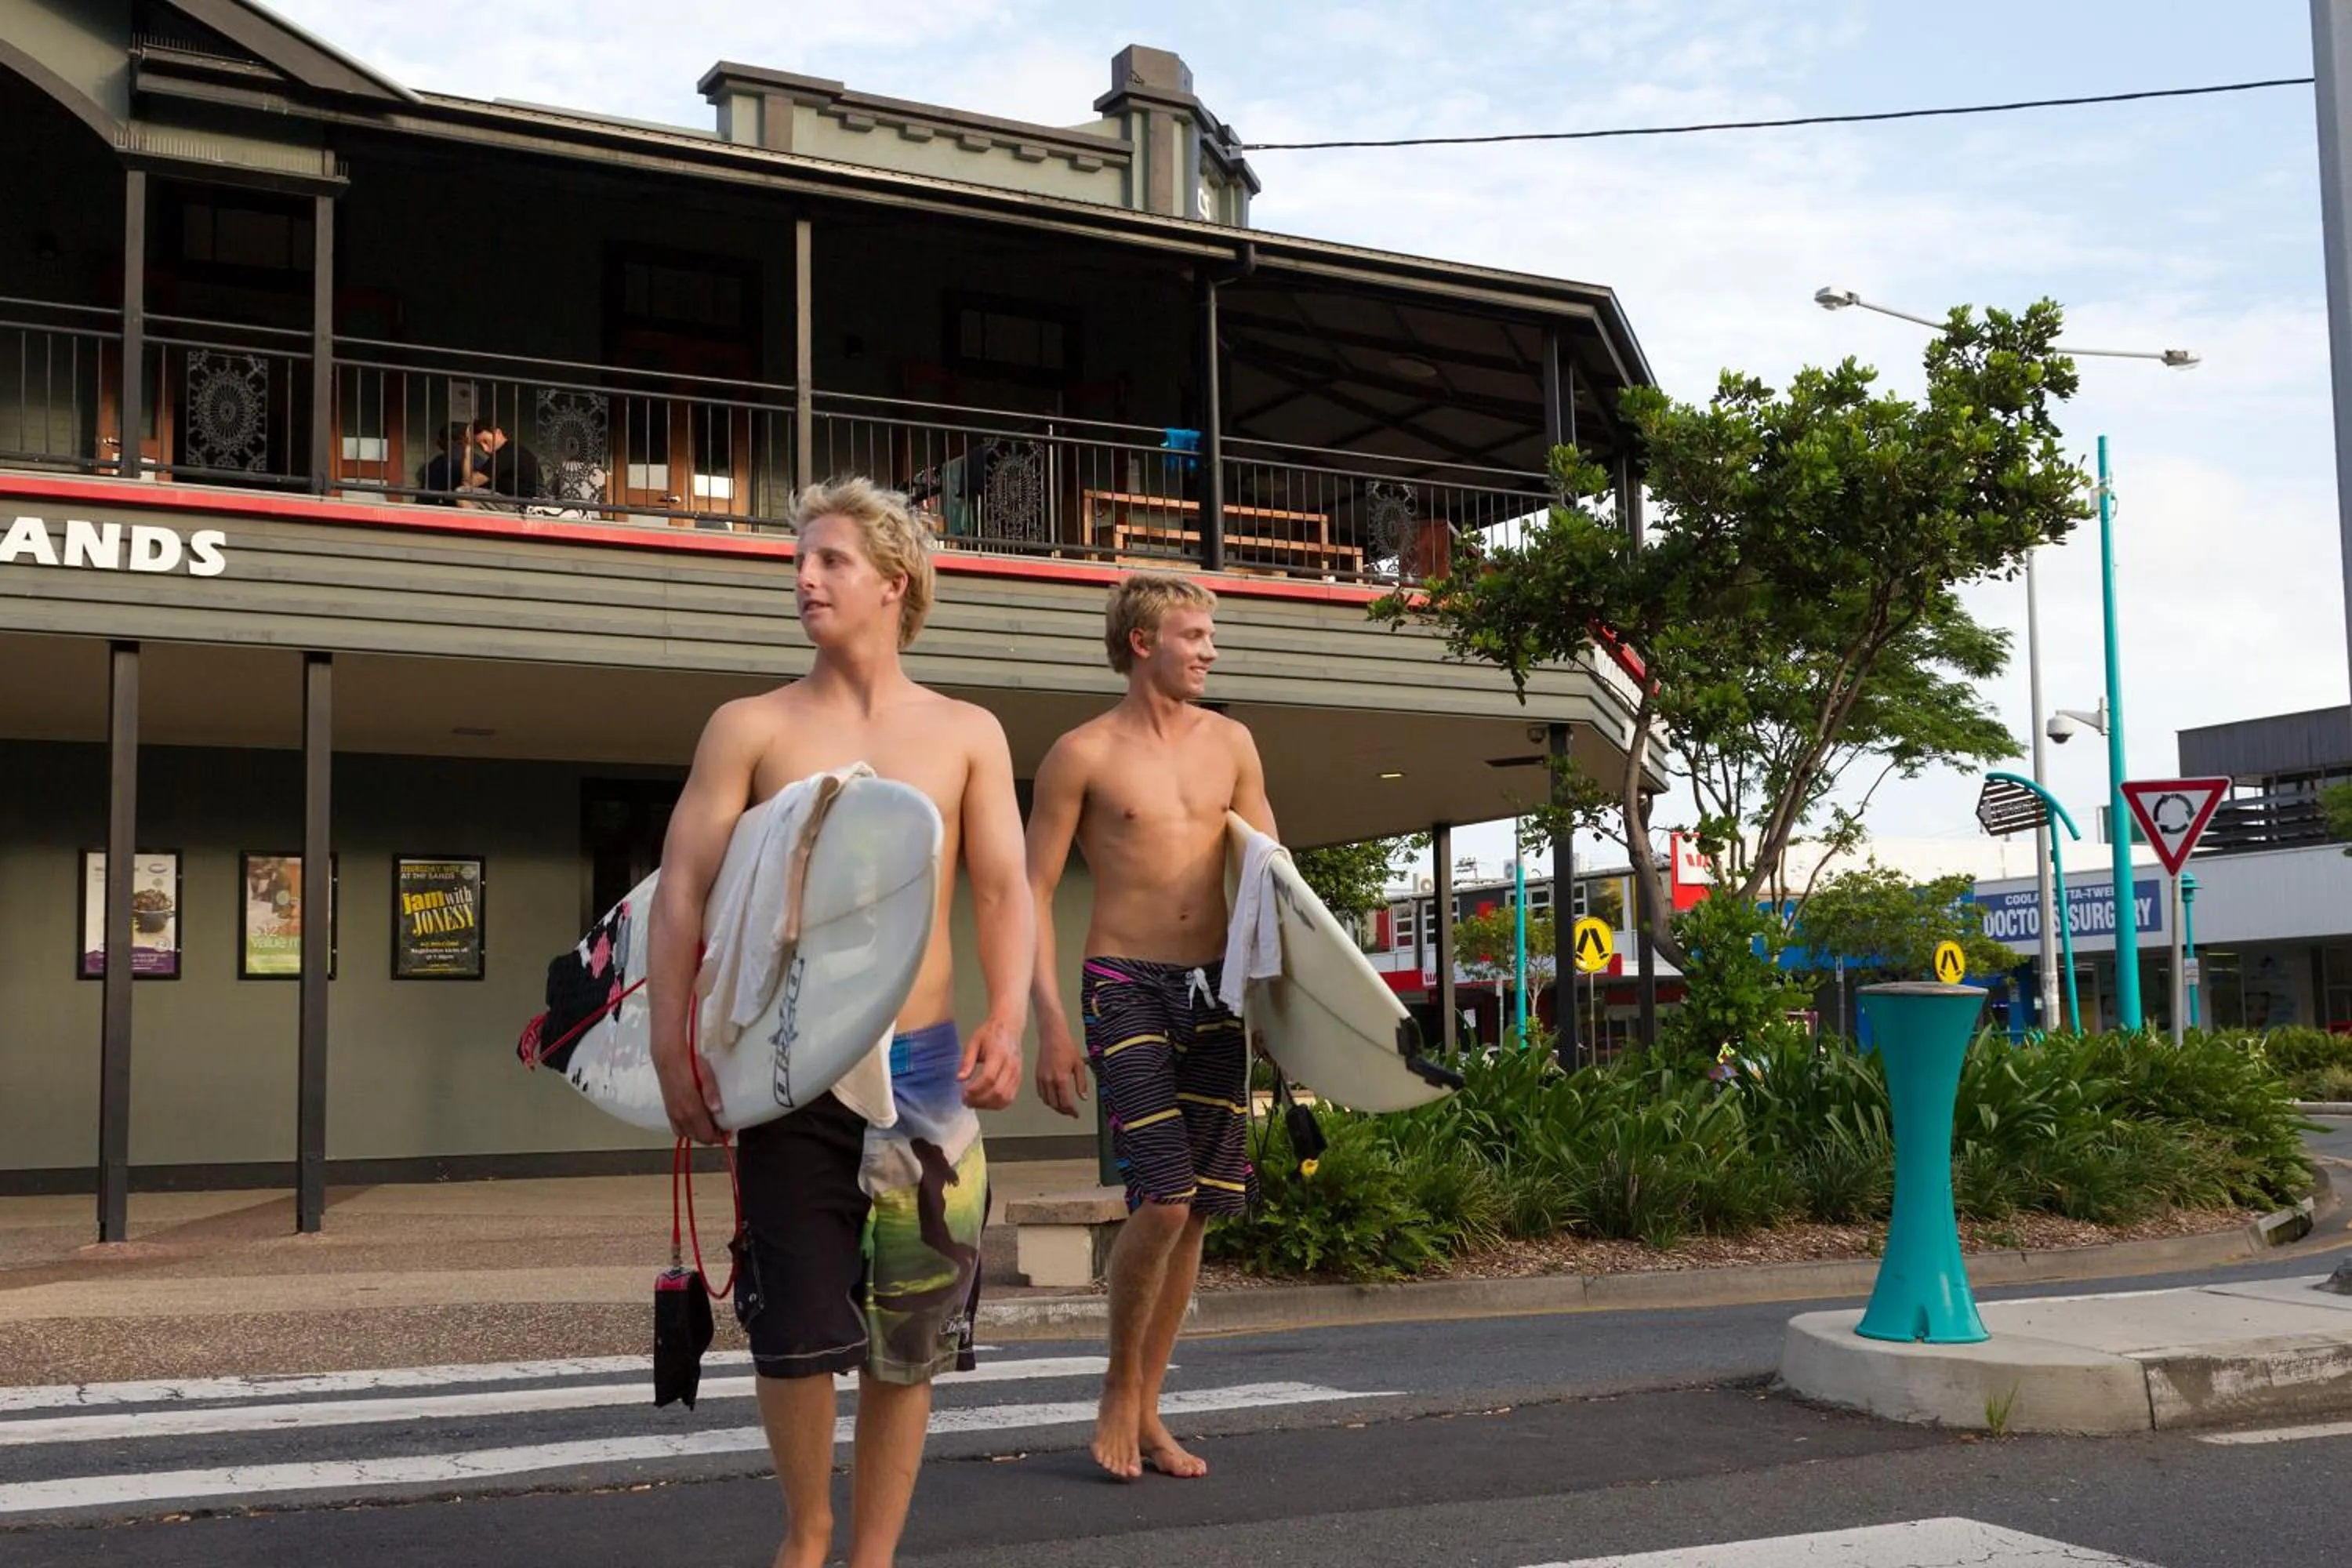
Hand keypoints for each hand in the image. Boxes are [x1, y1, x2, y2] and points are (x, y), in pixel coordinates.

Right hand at [651, 1018, 724, 1143]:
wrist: (668, 1058)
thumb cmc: (690, 1064)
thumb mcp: (706, 1075)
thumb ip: (711, 1093)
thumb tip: (718, 1110)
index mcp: (692, 1109)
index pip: (706, 1134)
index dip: (719, 1137)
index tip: (728, 1132)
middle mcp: (681, 1115)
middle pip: (698, 1137)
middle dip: (711, 1137)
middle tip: (722, 1129)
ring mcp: (673, 1114)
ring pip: (688, 1135)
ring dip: (700, 1134)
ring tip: (711, 1126)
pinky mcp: (669, 1110)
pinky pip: (678, 1129)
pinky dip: (688, 1131)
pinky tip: (695, 1123)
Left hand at [958, 1015, 1023, 1111]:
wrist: (1009, 1026)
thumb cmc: (990, 1033)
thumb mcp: (973, 1043)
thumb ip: (967, 1061)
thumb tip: (959, 1079)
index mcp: (998, 1054)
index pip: (989, 1078)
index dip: (975, 1089)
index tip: (963, 1092)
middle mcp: (1010, 1065)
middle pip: (997, 1091)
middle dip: (979, 1100)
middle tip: (966, 1100)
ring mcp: (1017, 1073)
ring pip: (1005, 1098)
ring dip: (988, 1105)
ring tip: (974, 1102)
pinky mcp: (1019, 1078)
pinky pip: (1010, 1097)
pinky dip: (997, 1104)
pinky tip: (986, 1101)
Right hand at [1034, 1019, 1088, 1118]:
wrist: (1052, 1036)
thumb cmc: (1065, 1046)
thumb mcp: (1079, 1064)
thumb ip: (1081, 1083)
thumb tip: (1083, 1096)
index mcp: (1061, 1078)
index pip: (1066, 1102)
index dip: (1071, 1111)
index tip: (1076, 1114)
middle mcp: (1049, 1080)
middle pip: (1055, 1104)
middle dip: (1064, 1111)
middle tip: (1070, 1112)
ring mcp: (1042, 1079)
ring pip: (1047, 1101)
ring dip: (1055, 1106)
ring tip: (1063, 1106)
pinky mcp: (1037, 1076)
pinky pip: (1041, 1093)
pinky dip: (1047, 1099)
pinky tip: (1053, 1097)